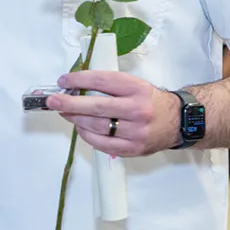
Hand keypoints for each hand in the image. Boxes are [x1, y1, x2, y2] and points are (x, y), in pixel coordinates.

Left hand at [47, 70, 182, 157]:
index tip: (63, 80)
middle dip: (69, 103)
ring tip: (65, 113)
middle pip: (96, 106)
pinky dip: (87, 135)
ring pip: (97, 127)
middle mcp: (138, 110)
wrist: (177, 122)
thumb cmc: (150, 101)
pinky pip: (102, 144)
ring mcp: (136, 132)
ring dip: (76, 120)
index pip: (102, 81)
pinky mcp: (133, 149)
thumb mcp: (136, 85)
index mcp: (137, 89)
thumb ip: (109, 85)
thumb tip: (75, 87)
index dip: (79, 80)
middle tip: (52, 101)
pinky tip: (80, 128)